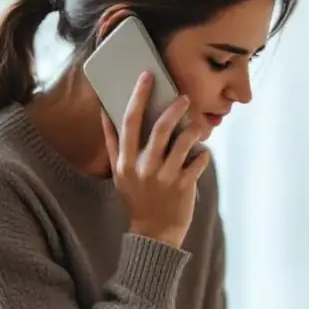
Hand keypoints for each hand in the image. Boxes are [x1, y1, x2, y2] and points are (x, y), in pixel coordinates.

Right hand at [102, 70, 210, 247]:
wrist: (154, 232)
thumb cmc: (137, 197)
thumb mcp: (119, 173)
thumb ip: (112, 143)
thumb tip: (105, 112)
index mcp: (125, 160)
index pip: (130, 120)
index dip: (138, 95)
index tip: (147, 76)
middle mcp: (144, 166)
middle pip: (160, 127)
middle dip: (175, 107)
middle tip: (184, 97)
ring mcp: (165, 176)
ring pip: (184, 141)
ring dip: (194, 129)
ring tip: (199, 126)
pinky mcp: (184, 186)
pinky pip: (199, 160)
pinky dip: (203, 154)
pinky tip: (201, 154)